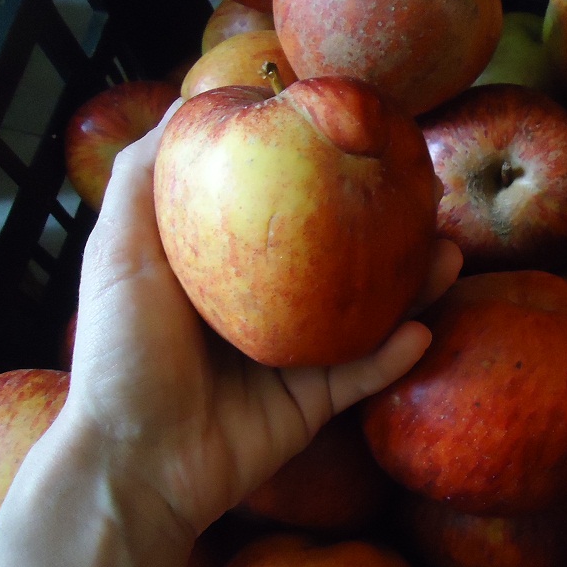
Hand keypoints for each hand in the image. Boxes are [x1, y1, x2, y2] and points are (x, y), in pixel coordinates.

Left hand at [66, 99, 461, 535]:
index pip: (284, 212)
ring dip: (411, 288)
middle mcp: (265, 308)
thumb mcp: (118, 251)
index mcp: (224, 269)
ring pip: (364, 315)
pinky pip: (362, 376)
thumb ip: (143, 178)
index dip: (324, 175)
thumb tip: (185, 103)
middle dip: (387, 230)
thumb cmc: (121, 353)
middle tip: (427, 198)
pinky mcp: (312, 406)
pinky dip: (393, 355)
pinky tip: (424, 329)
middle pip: (337, 260)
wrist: (133, 462)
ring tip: (448, 254)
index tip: (363, 141)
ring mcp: (293, 358)